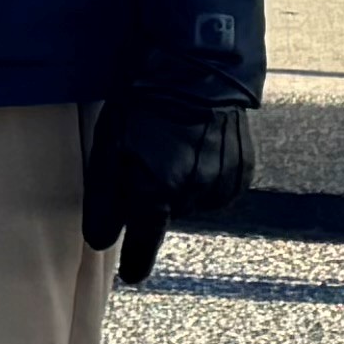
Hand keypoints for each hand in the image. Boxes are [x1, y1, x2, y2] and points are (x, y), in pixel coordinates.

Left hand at [80, 89, 253, 287]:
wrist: (197, 67)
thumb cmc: (142, 104)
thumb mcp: (109, 148)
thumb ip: (104, 200)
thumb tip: (101, 241)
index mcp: (155, 192)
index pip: (143, 243)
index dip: (136, 261)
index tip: (133, 275)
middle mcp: (192, 197)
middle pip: (165, 214)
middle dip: (154, 196)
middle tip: (150, 157)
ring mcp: (221, 185)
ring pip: (192, 201)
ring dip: (181, 184)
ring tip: (176, 145)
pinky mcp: (242, 173)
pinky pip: (217, 189)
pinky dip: (206, 175)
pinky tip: (199, 146)